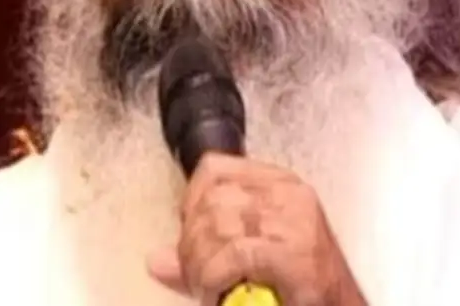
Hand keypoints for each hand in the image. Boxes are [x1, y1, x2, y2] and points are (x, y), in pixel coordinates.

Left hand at [147, 153, 366, 305]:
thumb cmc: (302, 287)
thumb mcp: (247, 262)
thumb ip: (204, 256)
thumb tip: (157, 261)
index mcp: (280, 185)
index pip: (215, 168)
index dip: (190, 200)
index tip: (188, 233)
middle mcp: (289, 195)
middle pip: (211, 198)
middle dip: (190, 242)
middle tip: (195, 273)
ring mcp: (294, 220)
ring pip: (218, 224)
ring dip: (200, 264)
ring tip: (207, 286)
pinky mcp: (295, 250)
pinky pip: (233, 254)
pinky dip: (214, 277)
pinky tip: (218, 291)